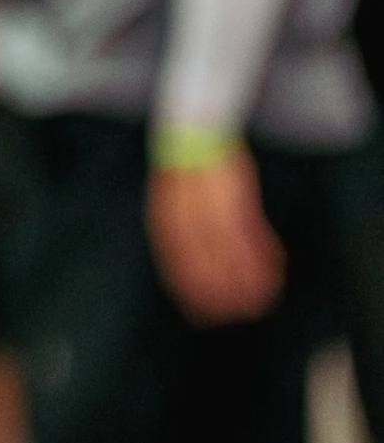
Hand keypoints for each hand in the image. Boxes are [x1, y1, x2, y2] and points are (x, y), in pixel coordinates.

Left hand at [147, 148, 284, 324]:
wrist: (195, 128)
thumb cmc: (185, 171)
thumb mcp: (171, 197)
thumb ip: (176, 228)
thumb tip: (181, 268)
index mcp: (166, 209)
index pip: (174, 255)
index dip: (188, 286)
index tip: (198, 312)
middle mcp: (188, 205)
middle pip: (203, 254)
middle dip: (218, 287)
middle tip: (232, 315)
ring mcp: (214, 198)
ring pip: (230, 244)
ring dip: (246, 274)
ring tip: (258, 301)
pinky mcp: (238, 192)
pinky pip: (252, 227)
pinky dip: (263, 250)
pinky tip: (275, 270)